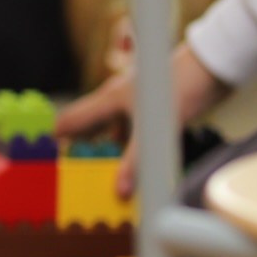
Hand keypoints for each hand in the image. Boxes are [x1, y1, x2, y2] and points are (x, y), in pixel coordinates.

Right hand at [54, 42, 227, 197]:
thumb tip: (119, 191)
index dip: (55, 140)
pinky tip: (133, 162)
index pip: (69, 121)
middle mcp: (115, 101)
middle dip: (77, 148)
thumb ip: (136, 162)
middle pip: (87, 127)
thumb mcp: (157, 130)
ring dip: (105, 150)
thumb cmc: (181, 88)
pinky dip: (127, 148)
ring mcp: (134, 104)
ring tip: (99, 173)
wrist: (213, 65)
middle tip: (69, 172)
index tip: (43, 160)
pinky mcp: (153, 109)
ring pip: (110, 130)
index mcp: (107, 100)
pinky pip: (131, 132)